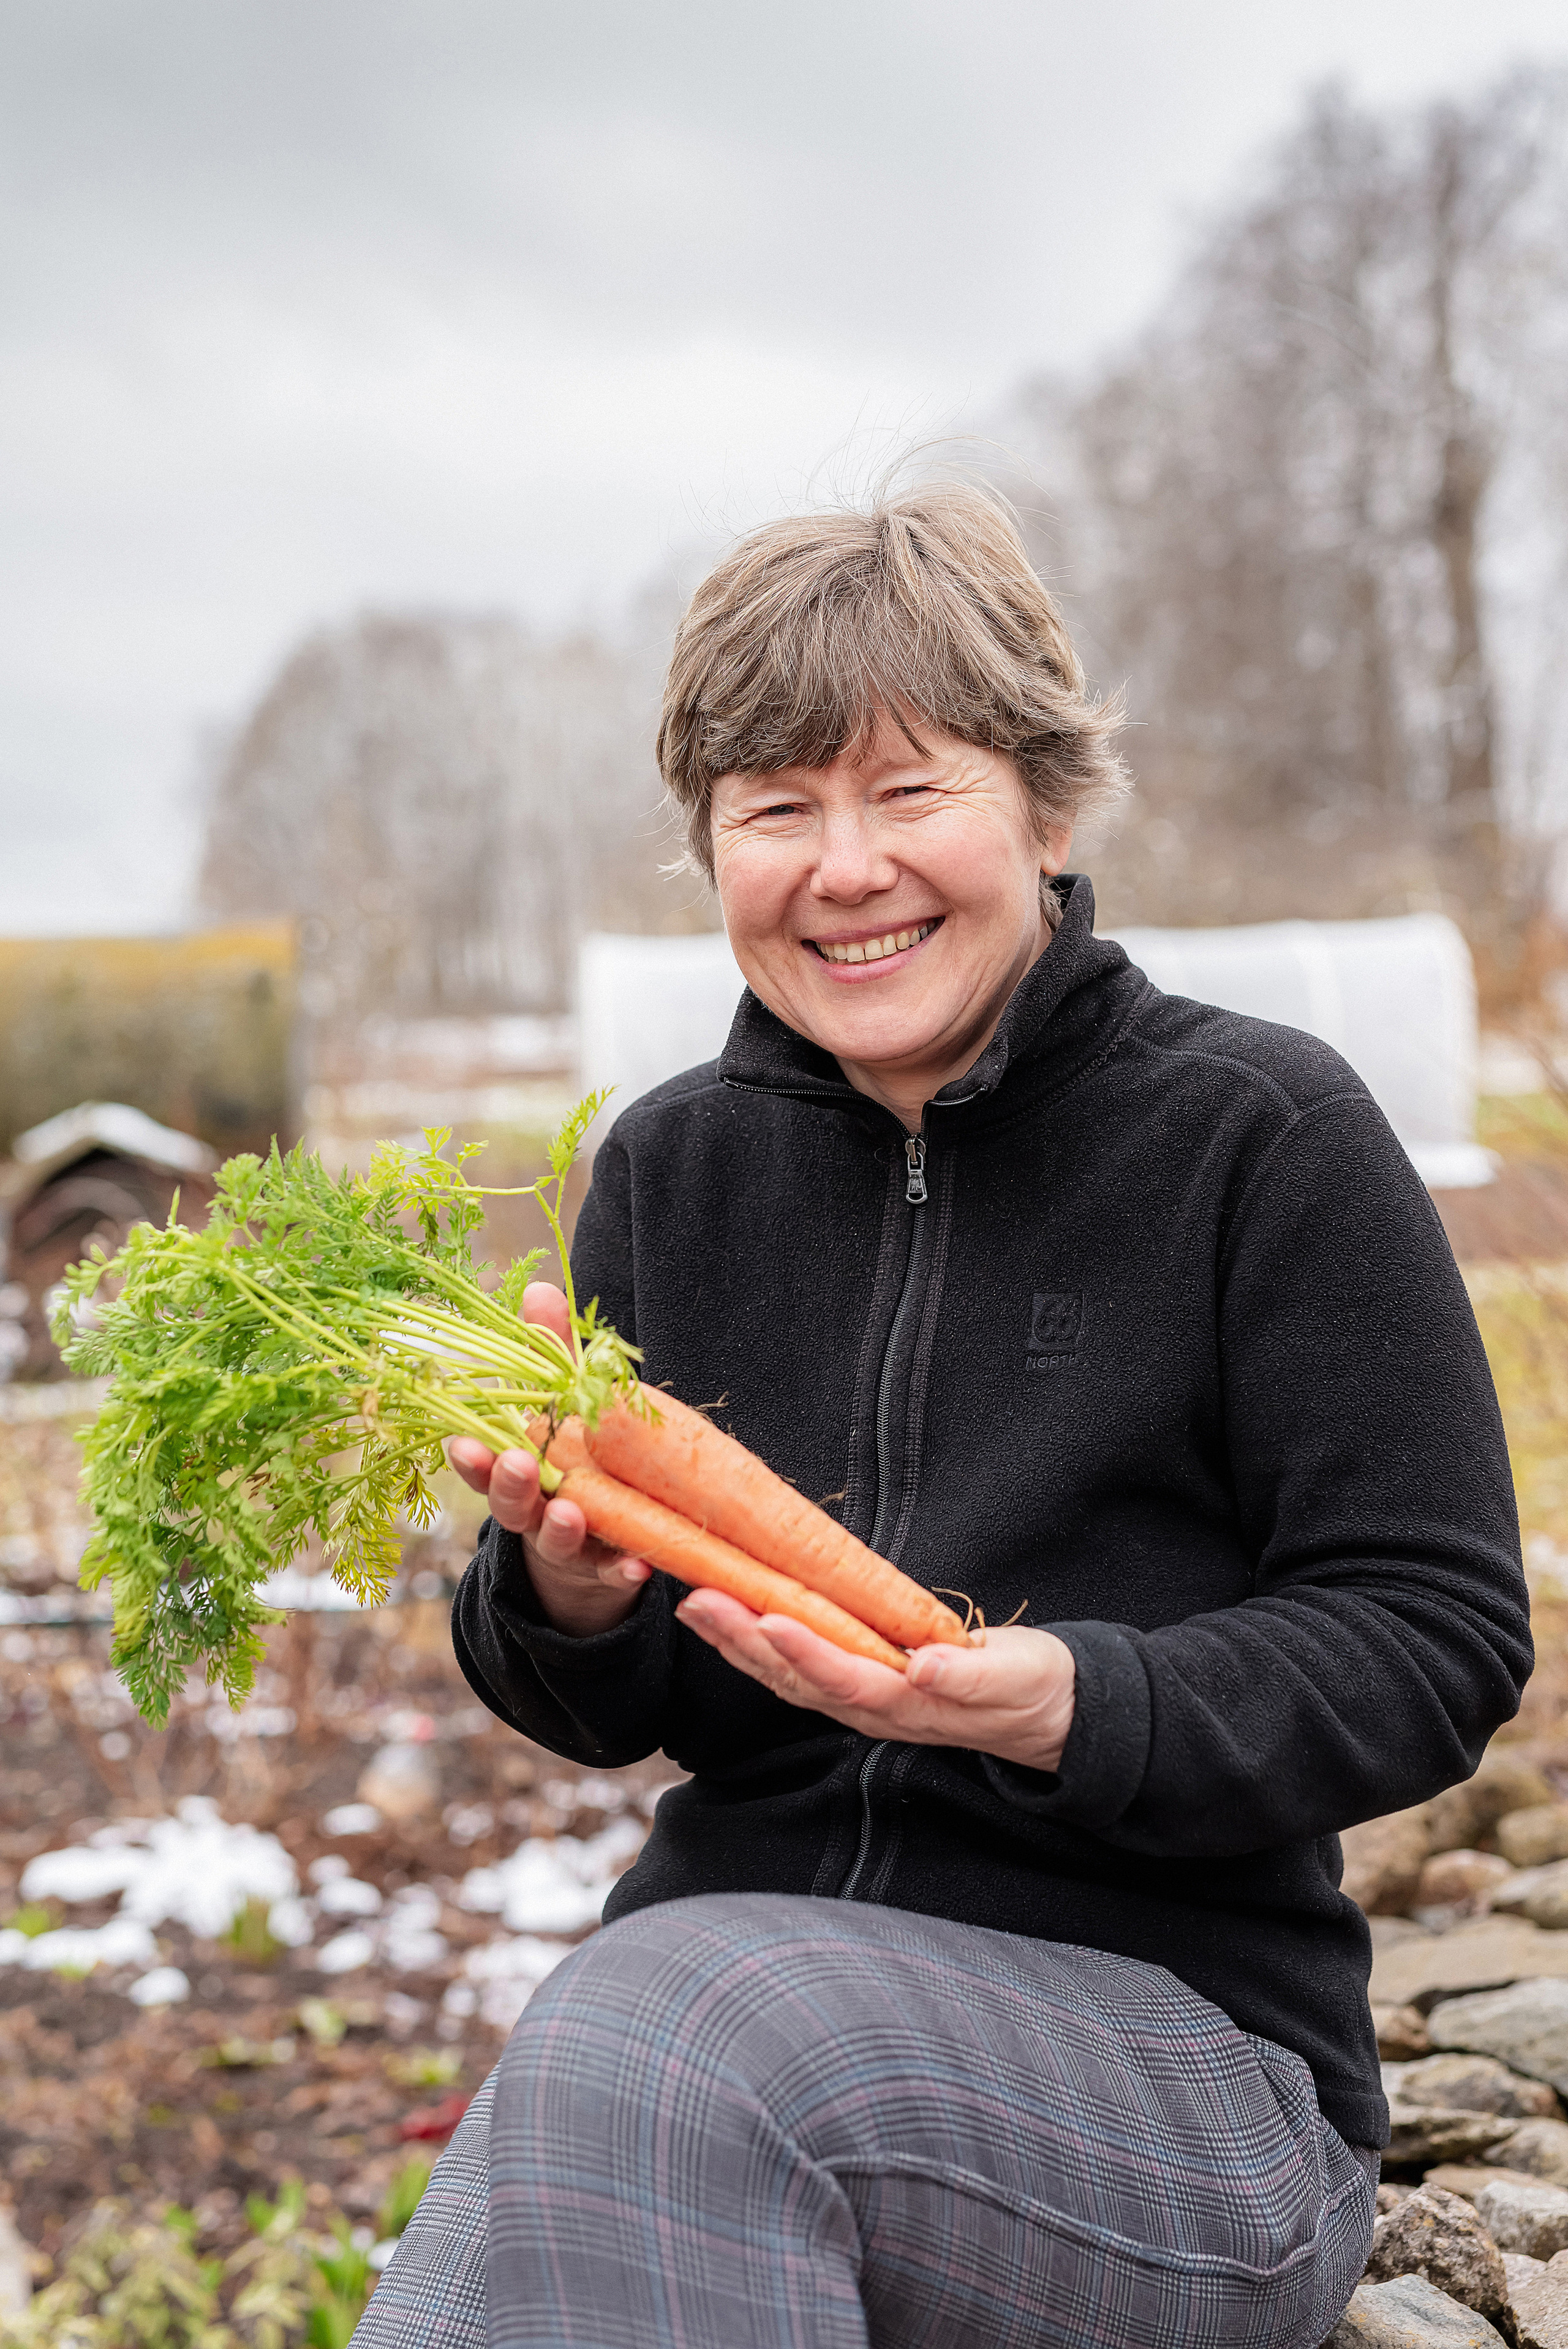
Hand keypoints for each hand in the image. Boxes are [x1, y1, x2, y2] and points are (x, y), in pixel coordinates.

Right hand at [447, 1280, 650, 1637]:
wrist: (587, 1553)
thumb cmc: (570, 1461)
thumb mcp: (561, 1405)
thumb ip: (549, 1354)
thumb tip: (540, 1288)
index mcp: (515, 1470)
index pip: (484, 1464)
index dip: (471, 1457)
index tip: (461, 1443)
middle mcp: (532, 1511)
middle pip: (511, 1503)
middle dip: (509, 1485)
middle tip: (516, 1463)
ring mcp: (566, 1545)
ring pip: (555, 1540)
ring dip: (559, 1528)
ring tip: (571, 1514)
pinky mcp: (605, 1570)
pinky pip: (613, 1572)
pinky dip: (622, 1569)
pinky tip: (637, 1565)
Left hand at [674, 1591, 1077, 1774]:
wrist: (1040, 1713)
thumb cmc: (1029, 1688)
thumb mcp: (1015, 1678)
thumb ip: (970, 1677)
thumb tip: (925, 1669)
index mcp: (911, 1706)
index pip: (847, 1680)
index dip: (806, 1654)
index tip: (768, 1620)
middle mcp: (874, 1709)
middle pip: (798, 1680)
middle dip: (745, 1641)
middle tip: (699, 1599)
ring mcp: (862, 1700)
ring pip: (787, 1678)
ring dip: (738, 1642)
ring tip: (696, 1602)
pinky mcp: (861, 1684)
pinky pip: (798, 1668)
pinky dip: (759, 1644)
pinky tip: (731, 1617)